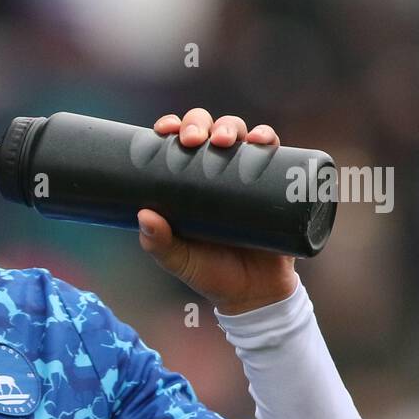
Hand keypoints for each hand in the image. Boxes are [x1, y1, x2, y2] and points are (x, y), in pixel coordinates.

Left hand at [139, 108, 297, 314]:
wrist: (254, 295)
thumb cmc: (210, 274)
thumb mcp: (179, 260)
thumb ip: (159, 244)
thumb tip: (143, 215)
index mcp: (188, 182)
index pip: (178, 143)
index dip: (172, 126)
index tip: (165, 130)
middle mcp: (217, 172)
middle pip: (208, 131)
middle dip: (200, 123)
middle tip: (194, 140)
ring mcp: (247, 176)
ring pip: (240, 134)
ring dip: (232, 126)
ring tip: (226, 140)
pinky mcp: (275, 184)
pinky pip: (275, 154)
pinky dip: (269, 139)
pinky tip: (263, 139)